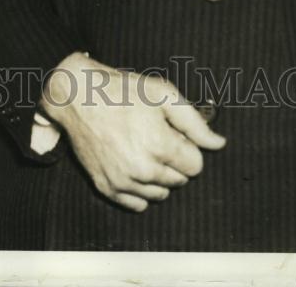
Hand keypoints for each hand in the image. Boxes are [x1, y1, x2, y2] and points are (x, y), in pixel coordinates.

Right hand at [42, 53, 225, 212]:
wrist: (76, 96)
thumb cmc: (120, 91)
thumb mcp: (162, 93)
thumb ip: (194, 121)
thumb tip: (219, 144)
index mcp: (159, 144)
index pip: (195, 166)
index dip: (187, 146)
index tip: (172, 132)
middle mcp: (142, 169)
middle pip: (179, 180)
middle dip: (174, 160)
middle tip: (154, 136)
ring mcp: (122, 181)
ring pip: (161, 195)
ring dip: (159, 176)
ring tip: (142, 148)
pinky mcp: (106, 188)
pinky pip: (137, 205)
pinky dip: (140, 190)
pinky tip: (132, 165)